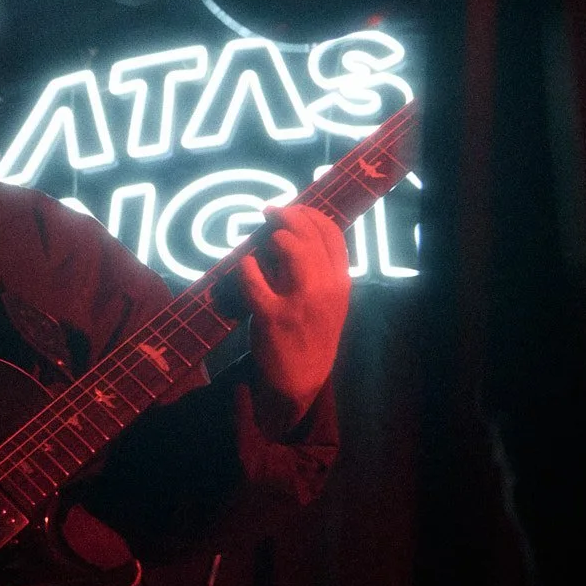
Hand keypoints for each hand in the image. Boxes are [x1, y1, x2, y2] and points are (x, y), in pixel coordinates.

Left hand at [237, 204, 350, 437]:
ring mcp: (298, 303)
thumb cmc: (311, 334)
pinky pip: (254, 279)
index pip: (332, 234)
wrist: (301, 378)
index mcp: (340, 283)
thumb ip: (320, 270)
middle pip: (310, 235)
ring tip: (264, 238)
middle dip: (288, 215)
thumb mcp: (329, 301)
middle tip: (270, 212)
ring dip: (274, 237)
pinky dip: (246, 266)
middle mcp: (325, 289)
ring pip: (290, 250)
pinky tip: (245, 265)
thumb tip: (297, 233)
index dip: (311, 213)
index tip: (294, 207)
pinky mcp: (270, 316)